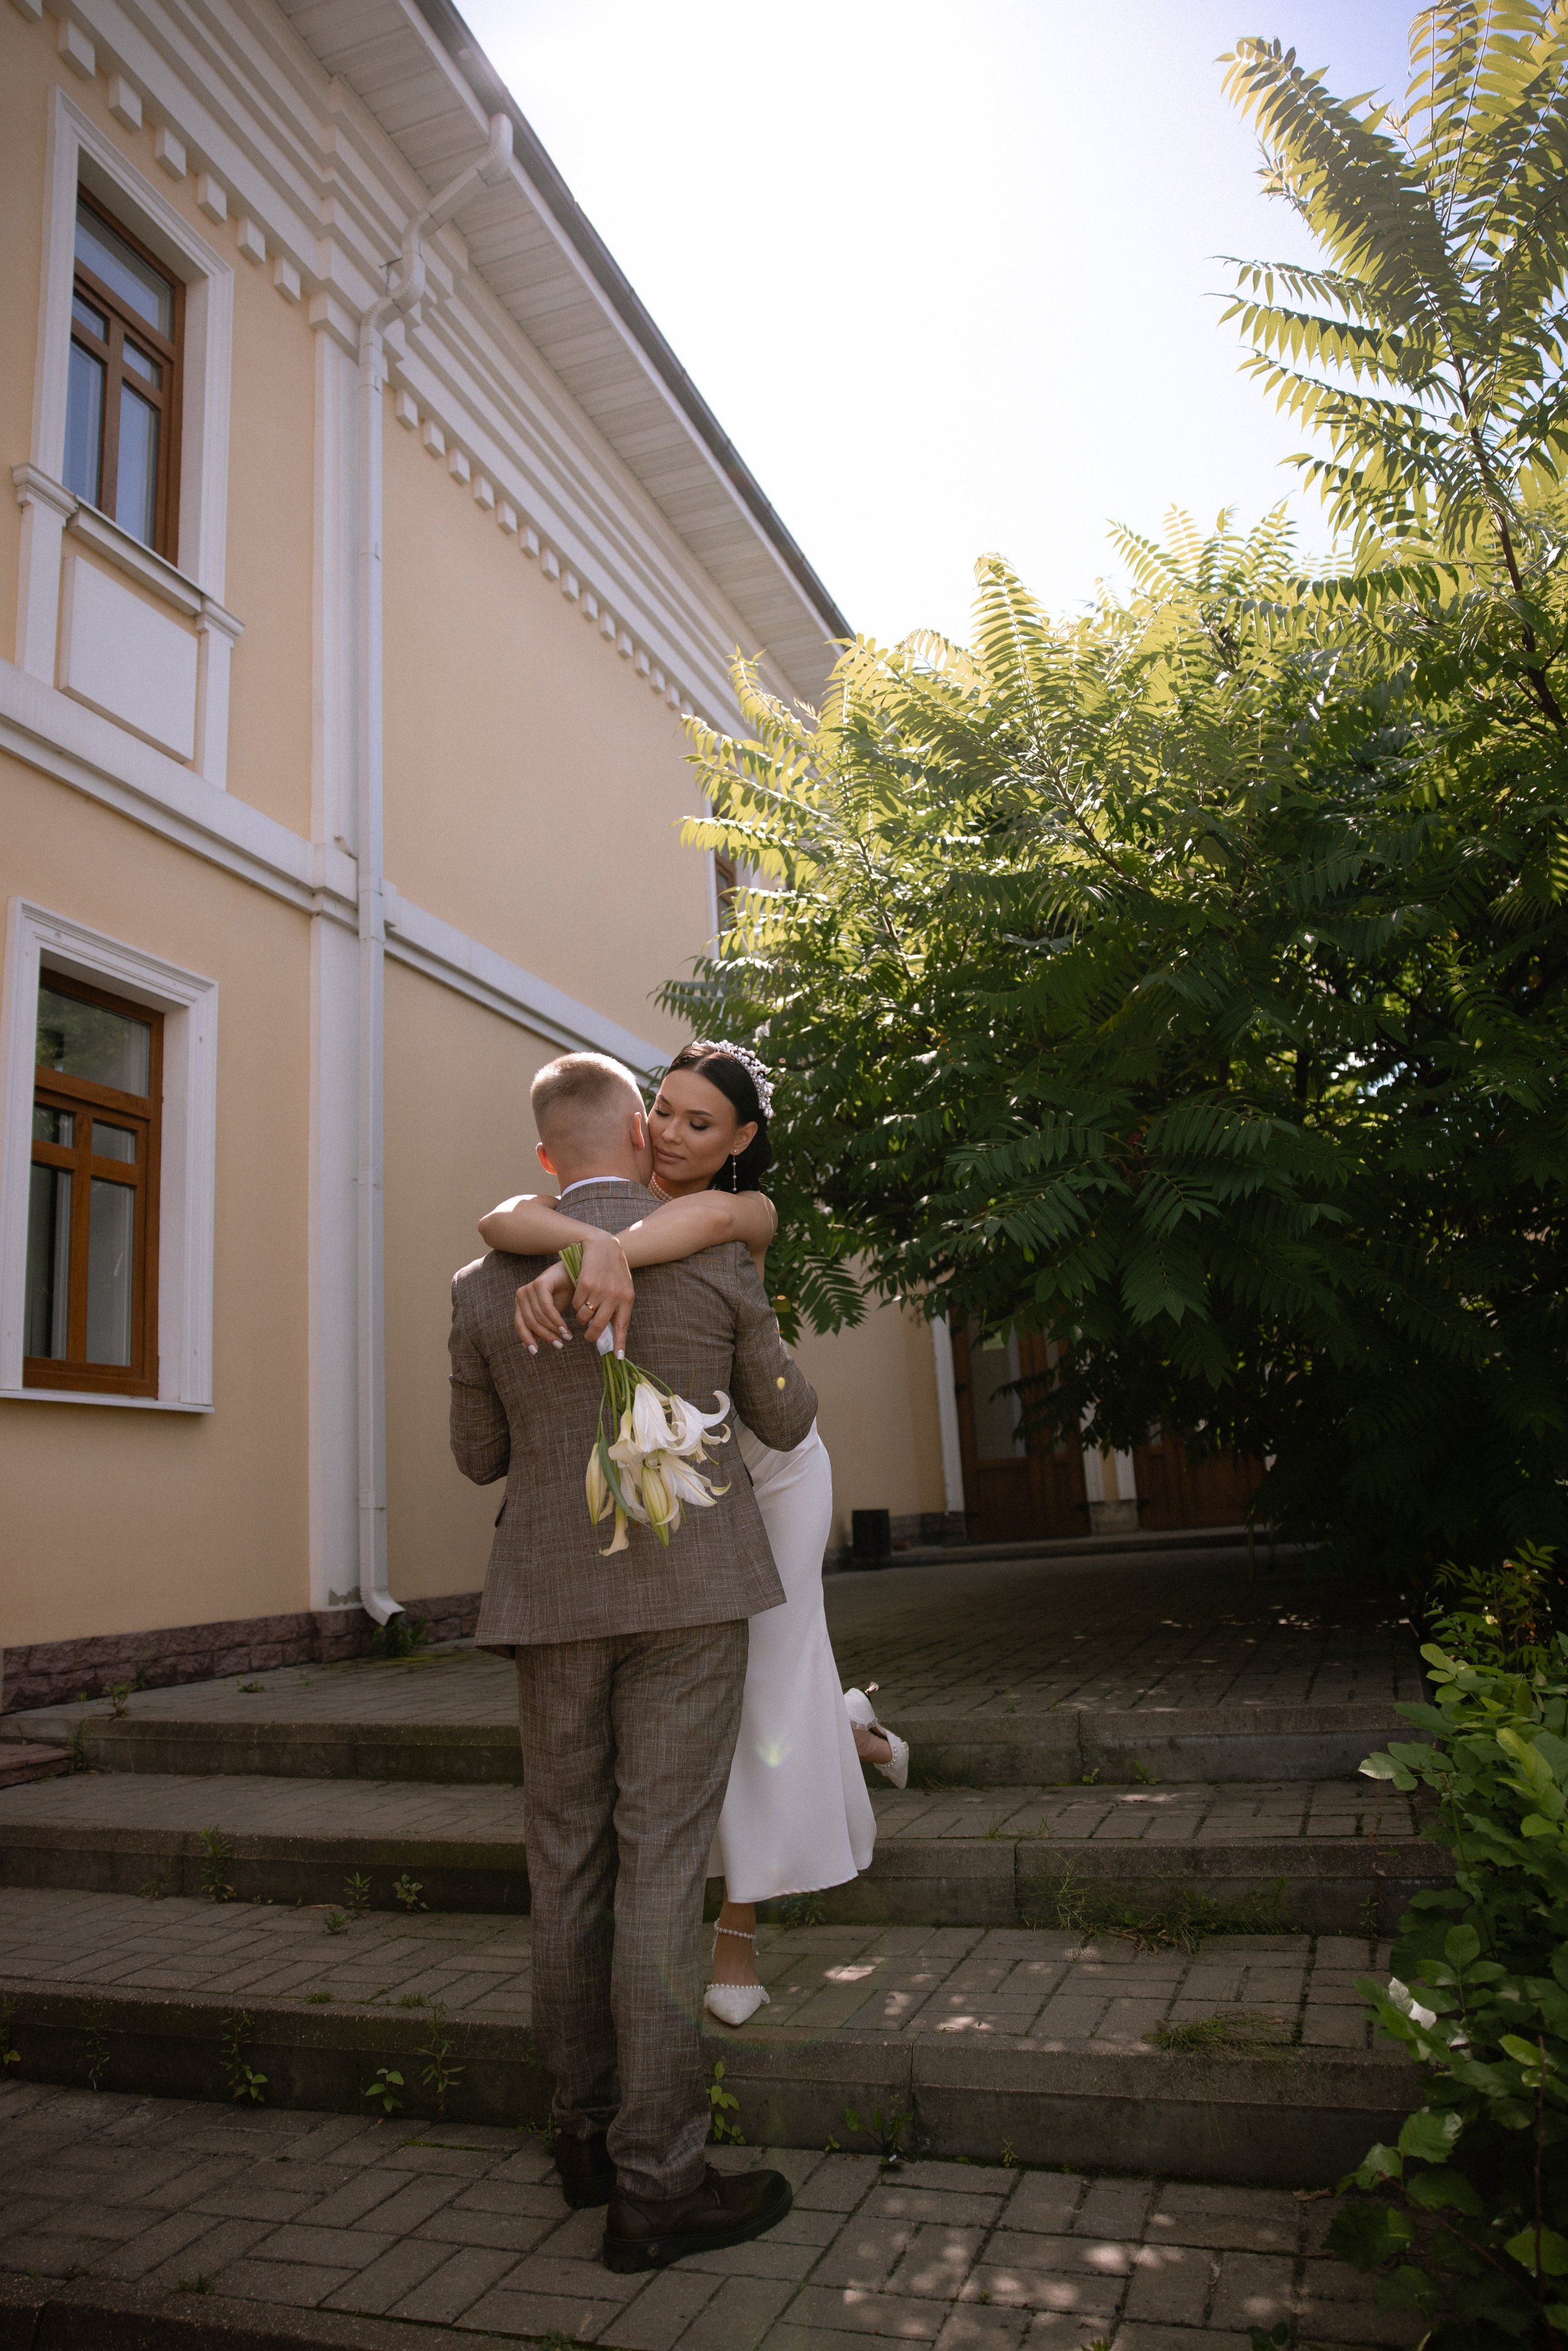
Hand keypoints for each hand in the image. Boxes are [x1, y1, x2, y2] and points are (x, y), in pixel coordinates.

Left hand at [514, 1262, 573, 1351]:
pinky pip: (547, 1308)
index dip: (526, 1339)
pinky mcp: (540, 1283)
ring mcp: (529, 1287)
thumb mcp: (550, 1314)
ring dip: (553, 1330)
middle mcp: (521, 1295)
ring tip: (566, 1337)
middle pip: (529, 1323)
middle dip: (546, 1336)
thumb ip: (539, 1327)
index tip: (535, 1352)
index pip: (519, 1325)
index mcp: (520, 1303)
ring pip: (539, 1317)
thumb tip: (529, 1346)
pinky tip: (565, 1328)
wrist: (575, 1273)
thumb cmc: (562, 1293)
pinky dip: (556, 1321)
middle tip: (559, 1345)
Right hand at [571, 1232, 634, 1355]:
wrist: (604, 1246)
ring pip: (584, 1316)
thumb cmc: (614, 1271)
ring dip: (581, 1317)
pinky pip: (576, 1304)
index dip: (619, 1343)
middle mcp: (615, 1296)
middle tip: (587, 1337)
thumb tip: (612, 1334)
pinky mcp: (585, 1283)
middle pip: (598, 1326)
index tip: (617, 1358)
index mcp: (627, 1299)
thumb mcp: (623, 1289)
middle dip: (591, 1336)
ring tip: (583, 1310)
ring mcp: (600, 1290)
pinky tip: (579, 1296)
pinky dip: (575, 1304)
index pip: (622, 1327)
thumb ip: (619, 1309)